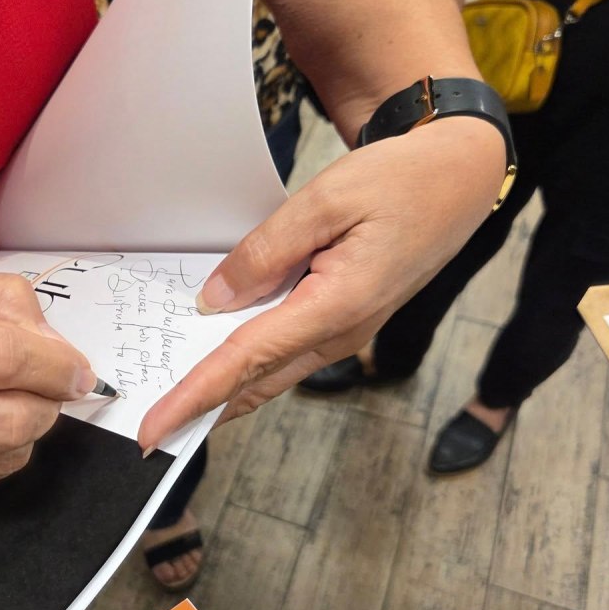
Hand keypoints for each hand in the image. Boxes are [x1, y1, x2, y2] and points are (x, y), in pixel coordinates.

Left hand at [138, 118, 504, 446]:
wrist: (458, 178)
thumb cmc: (399, 180)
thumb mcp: (323, 202)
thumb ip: (264, 253)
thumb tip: (214, 302)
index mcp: (337, 306)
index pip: (246, 361)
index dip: (195, 396)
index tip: (154, 429)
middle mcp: (342, 333)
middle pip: (256, 382)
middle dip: (201, 409)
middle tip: (150, 431)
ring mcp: (346, 332)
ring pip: (271, 372)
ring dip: (223, 389)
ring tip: (171, 399)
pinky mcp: (344, 320)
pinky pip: (286, 350)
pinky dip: (247, 361)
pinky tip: (216, 356)